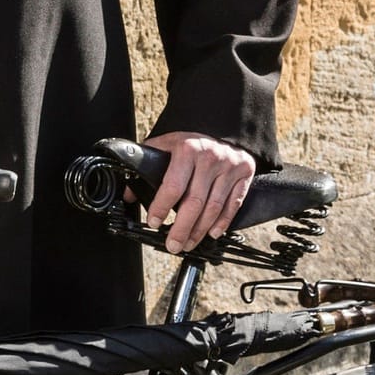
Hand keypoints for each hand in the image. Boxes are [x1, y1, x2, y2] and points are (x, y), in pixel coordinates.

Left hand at [140, 132, 257, 254]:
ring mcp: (229, 166)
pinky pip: (233, 204)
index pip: (173, 185)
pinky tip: (211, 233)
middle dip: (181, 228)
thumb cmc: (191, 142)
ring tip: (188, 243)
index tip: (154, 222)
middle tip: (172, 245)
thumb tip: (129, 194)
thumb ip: (147, 166)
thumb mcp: (167, 145)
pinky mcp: (244, 174)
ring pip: (213, 207)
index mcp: (187, 149)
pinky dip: (223, 222)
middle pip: (194, 202)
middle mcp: (209, 158)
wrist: (224, 129)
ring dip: (199, 231)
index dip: (161, 207)